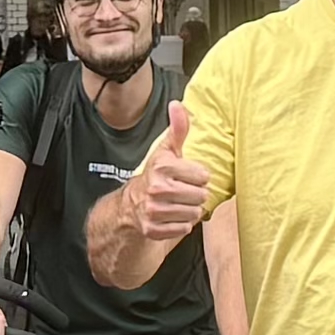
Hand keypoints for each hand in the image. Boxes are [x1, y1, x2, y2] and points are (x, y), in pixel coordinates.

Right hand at [110, 101, 211, 256]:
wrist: (131, 204)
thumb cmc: (156, 175)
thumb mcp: (166, 151)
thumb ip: (177, 129)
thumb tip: (178, 105)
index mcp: (162, 167)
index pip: (204, 176)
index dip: (198, 177)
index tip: (185, 176)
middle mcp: (157, 189)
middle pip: (201, 196)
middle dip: (195, 194)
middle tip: (181, 191)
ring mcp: (154, 211)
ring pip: (195, 213)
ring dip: (189, 210)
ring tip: (176, 203)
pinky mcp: (153, 229)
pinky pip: (184, 228)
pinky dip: (181, 225)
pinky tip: (171, 216)